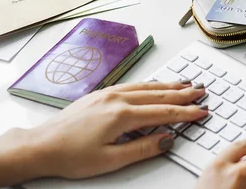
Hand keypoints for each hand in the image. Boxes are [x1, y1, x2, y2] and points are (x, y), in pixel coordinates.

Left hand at [0, 80, 207, 188]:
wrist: (43, 144)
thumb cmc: (72, 155)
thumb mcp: (110, 160)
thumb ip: (142, 148)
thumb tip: (167, 138)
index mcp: (122, 114)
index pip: (163, 112)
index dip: (185, 112)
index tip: (202, 111)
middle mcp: (118, 97)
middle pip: (158, 94)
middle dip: (182, 93)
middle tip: (202, 91)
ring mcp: (110, 92)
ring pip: (147, 86)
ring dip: (169, 85)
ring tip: (186, 83)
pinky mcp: (102, 92)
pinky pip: (134, 85)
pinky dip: (151, 84)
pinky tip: (156, 85)